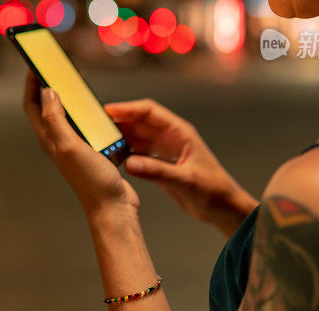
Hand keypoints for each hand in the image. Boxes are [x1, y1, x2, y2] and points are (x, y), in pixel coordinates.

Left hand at [22, 71, 139, 217]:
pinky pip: (82, 124)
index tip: (35, 63)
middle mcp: (57, 141)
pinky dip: (85, 110)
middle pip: (46, 107)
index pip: (32, 105)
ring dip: (67, 96)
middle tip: (55, 66)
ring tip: (74, 80)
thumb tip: (47, 91)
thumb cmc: (92, 180)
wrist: (113, 207)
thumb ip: (56, 119)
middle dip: (48, 84)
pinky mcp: (89, 150)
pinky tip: (96, 106)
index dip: (32, 83)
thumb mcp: (70, 145)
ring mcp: (73, 145)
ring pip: (65, 114)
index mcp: (49, 139)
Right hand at [104, 98, 256, 230]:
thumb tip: (130, 163)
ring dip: (120, 137)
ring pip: (137, 136)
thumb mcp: (185, 180)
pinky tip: (112, 157)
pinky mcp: (160, 164)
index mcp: (179, 132)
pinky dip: (125, 153)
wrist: (223, 208)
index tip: (107, 111)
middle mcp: (169, 137)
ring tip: (99, 140)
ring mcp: (164, 150)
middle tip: (95, 125)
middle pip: (139, 121)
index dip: (127, 109)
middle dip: (118, 121)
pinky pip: (138, 152)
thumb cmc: (213, 190)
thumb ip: (157, 171)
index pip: (149, 111)